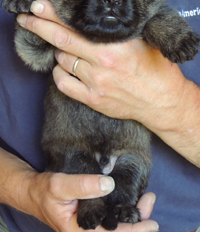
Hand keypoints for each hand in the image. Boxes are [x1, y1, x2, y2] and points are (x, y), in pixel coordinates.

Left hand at [17, 0, 199, 165]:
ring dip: (59, 52)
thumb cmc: (155, 70)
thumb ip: (118, 31)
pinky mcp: (93, 99)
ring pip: (62, 61)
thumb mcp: (142, 41)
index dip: (54, 15)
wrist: (161, 101)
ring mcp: (96, 82)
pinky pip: (63, 84)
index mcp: (116, 45)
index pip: (77, 25)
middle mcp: (103, 63)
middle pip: (62, 41)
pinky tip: (64, 69)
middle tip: (27, 20)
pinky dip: (58, 74)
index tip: (39, 6)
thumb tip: (93, 19)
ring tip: (66, 48)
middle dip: (40, 27)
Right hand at [26, 172, 157, 231]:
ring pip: (118, 225)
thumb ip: (82, 186)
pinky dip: (123, 209)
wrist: (36, 193)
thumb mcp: (59, 186)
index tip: (151, 223)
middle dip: (138, 220)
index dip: (133, 231)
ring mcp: (91, 225)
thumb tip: (109, 184)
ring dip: (134, 214)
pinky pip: (112, 217)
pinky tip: (132, 199)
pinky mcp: (93, 216)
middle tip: (150, 200)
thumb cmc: (45, 191)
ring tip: (147, 198)